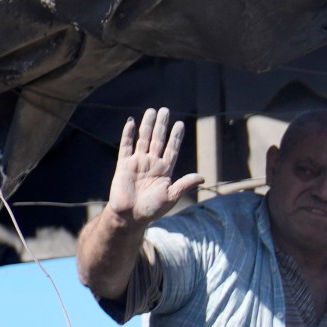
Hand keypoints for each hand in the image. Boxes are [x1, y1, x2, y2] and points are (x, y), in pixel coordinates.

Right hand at [106, 107, 202, 227]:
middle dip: (162, 125)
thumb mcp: (171, 196)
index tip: (180, 124)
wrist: (129, 217)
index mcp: (164, 171)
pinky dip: (128, 134)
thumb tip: (202, 177)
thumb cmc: (152, 210)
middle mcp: (151, 164)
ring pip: (143, 139)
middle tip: (165, 110)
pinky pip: (126, 146)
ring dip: (147, 125)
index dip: (175, 137)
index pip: (171, 149)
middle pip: (158, 140)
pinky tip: (131, 122)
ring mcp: (137, 163)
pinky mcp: (123, 165)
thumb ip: (185, 184)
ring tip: (151, 111)